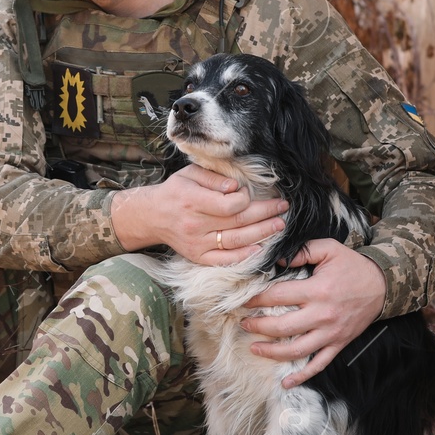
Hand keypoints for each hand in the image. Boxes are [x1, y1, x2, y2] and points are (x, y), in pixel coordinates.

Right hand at [111, 165, 287, 264]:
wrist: (152, 216)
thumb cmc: (175, 191)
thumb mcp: (190, 174)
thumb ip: (214, 178)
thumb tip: (236, 188)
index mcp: (192, 201)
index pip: (229, 205)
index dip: (246, 199)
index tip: (252, 193)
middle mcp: (195, 225)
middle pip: (238, 222)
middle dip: (265, 214)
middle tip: (282, 208)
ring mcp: (197, 244)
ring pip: (236, 241)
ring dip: (262, 234)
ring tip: (279, 225)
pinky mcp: (198, 257)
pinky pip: (224, 260)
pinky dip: (243, 256)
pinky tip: (260, 249)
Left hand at [241, 239, 385, 386]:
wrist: (383, 285)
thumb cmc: (353, 266)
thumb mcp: (329, 249)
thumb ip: (302, 251)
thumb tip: (276, 260)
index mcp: (317, 290)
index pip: (278, 297)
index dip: (257, 299)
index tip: (244, 301)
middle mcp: (322, 315)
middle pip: (282, 326)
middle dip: (258, 326)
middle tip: (244, 324)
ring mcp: (330, 333)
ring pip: (296, 350)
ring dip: (272, 352)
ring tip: (255, 348)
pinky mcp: (338, 344)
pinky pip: (319, 364)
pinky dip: (302, 376)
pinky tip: (286, 383)